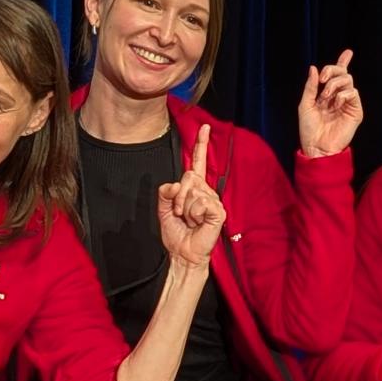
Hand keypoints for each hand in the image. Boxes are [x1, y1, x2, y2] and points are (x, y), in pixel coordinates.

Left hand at [158, 123, 226, 267]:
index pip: (198, 162)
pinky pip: (201, 203)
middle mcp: (206, 191)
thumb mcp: (162, 209)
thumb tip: (176, 184)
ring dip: (184, 209)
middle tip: (179, 213)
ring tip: (189, 221)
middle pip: (188, 176)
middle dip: (178, 196)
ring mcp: (214, 201)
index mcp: (194, 188)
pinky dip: (193, 214)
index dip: (201, 144)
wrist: (182, 253)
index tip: (205, 127)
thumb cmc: (176, 232)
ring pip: (193, 191)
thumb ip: (165, 191)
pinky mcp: (218, 211)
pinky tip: (198, 223)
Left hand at [297, 48, 363, 156]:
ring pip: (348, 80)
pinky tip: (336, 103)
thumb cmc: (309, 130)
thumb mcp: (305, 104)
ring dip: (335, 84)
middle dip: (332, 69)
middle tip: (324, 78)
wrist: (317, 147)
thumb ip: (310, 87)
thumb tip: (314, 69)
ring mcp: (348, 104)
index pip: (336, 76)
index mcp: (327, 95)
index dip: (342, 62)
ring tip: (326, 96)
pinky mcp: (355, 111)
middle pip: (343, 74)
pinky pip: (353, 93)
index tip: (348, 52)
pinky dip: (343, 94)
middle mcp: (338, 97)